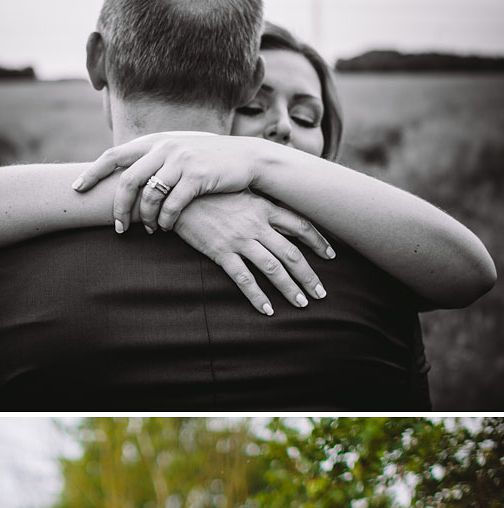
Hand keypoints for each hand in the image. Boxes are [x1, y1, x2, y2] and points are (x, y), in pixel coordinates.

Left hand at [73, 132, 271, 232]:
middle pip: (128, 181)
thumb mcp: (177, 153)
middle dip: (119, 208)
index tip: (76, 189)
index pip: (114, 155)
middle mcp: (165, 147)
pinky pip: (172, 206)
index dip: (92, 172)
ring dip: (146, 219)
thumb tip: (126, 176)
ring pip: (149, 196)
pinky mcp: (198, 176)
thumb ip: (153, 160)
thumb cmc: (207, 161)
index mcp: (155, 141)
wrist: (246, 158)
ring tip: (150, 230)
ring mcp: (182, 160)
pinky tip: (167, 228)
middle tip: (119, 229)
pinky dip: (166, 221)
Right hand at [174, 192, 332, 314]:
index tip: (331, 255)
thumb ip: (260, 205)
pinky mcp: (221, 252)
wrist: (180, 194)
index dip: (318, 242)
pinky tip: (267, 310)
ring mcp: (240, 239)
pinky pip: (244, 279)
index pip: (300, 225)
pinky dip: (257, 296)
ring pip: (273, 268)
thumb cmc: (209, 192)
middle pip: (291, 253)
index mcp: (264, 208)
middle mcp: (257, 225)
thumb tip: (276, 215)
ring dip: (290, 288)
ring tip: (301, 304)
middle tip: (321, 294)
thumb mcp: (240, 193)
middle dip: (309, 275)